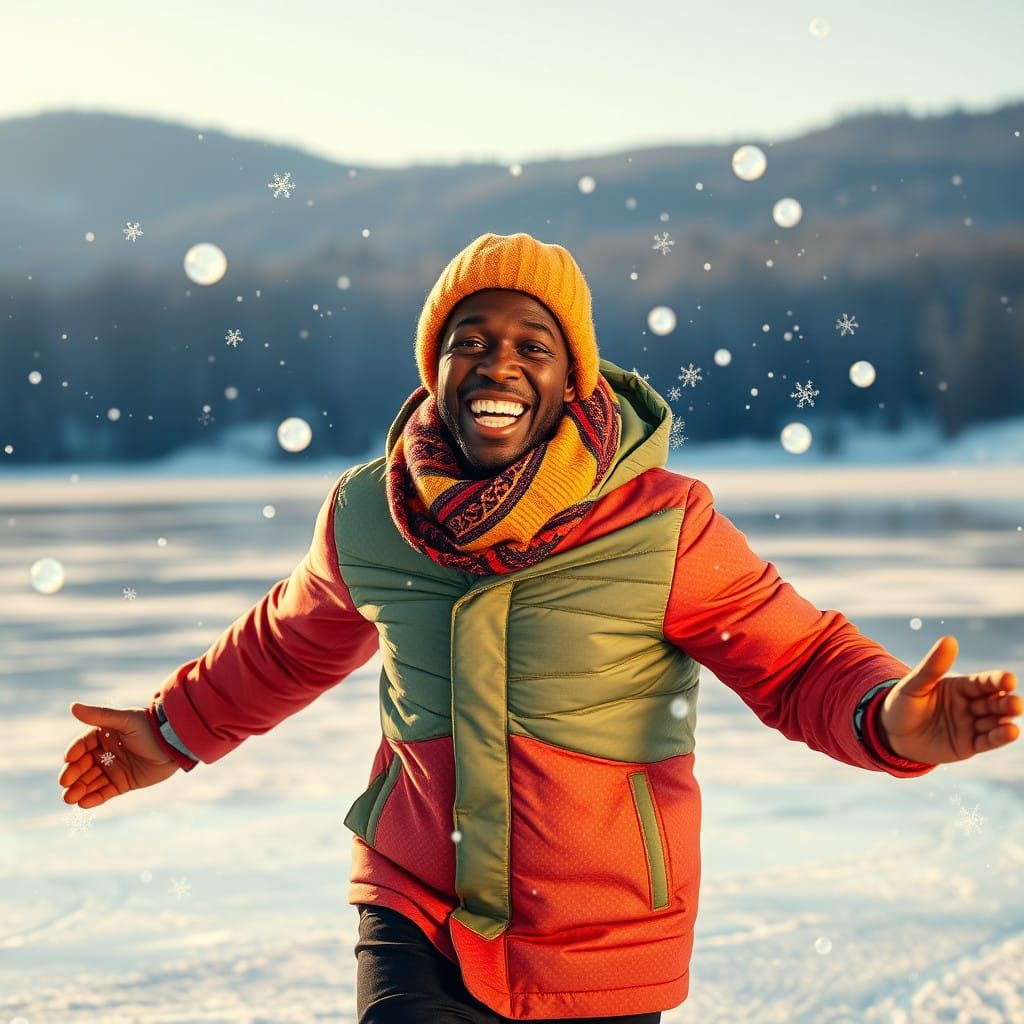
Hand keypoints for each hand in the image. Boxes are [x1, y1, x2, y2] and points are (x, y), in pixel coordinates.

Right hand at [59, 702, 178, 808]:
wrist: (176, 743)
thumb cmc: (150, 727)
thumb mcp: (125, 720)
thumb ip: (99, 715)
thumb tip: (73, 706)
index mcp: (104, 736)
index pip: (82, 746)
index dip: (73, 753)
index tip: (69, 760)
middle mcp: (105, 753)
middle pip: (83, 766)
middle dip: (72, 776)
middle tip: (65, 784)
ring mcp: (114, 769)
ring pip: (91, 781)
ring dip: (79, 790)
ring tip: (69, 798)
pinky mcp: (123, 783)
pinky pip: (105, 792)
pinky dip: (94, 798)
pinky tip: (83, 804)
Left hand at [877, 636, 1020, 764]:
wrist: (891, 734)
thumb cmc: (903, 704)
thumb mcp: (915, 684)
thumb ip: (933, 666)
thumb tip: (949, 639)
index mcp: (960, 687)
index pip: (984, 682)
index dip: (998, 680)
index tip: (1009, 679)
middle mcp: (971, 705)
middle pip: (995, 702)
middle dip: (1007, 702)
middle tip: (1015, 703)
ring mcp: (971, 725)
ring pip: (995, 721)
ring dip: (1006, 719)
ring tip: (1013, 716)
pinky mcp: (969, 745)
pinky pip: (988, 741)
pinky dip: (1000, 737)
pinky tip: (1011, 731)